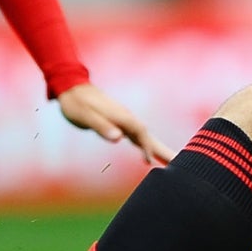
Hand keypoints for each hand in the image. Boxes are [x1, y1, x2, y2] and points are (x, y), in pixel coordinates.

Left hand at [54, 83, 173, 165]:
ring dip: (157, 149)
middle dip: (163, 149)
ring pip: (144, 137)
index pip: (141, 133)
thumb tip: (119, 138)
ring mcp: (124, 120)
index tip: (153, 162)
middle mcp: (126, 118)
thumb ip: (101, 126)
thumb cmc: (76, 103)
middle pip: (148, 136)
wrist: (72, 88)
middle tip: (180, 162)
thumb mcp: (84, 115)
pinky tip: (148, 155)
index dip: (148, 147)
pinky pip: (137, 136)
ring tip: (172, 162)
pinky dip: (145, 145)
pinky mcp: (119, 123)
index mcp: (121, 116)